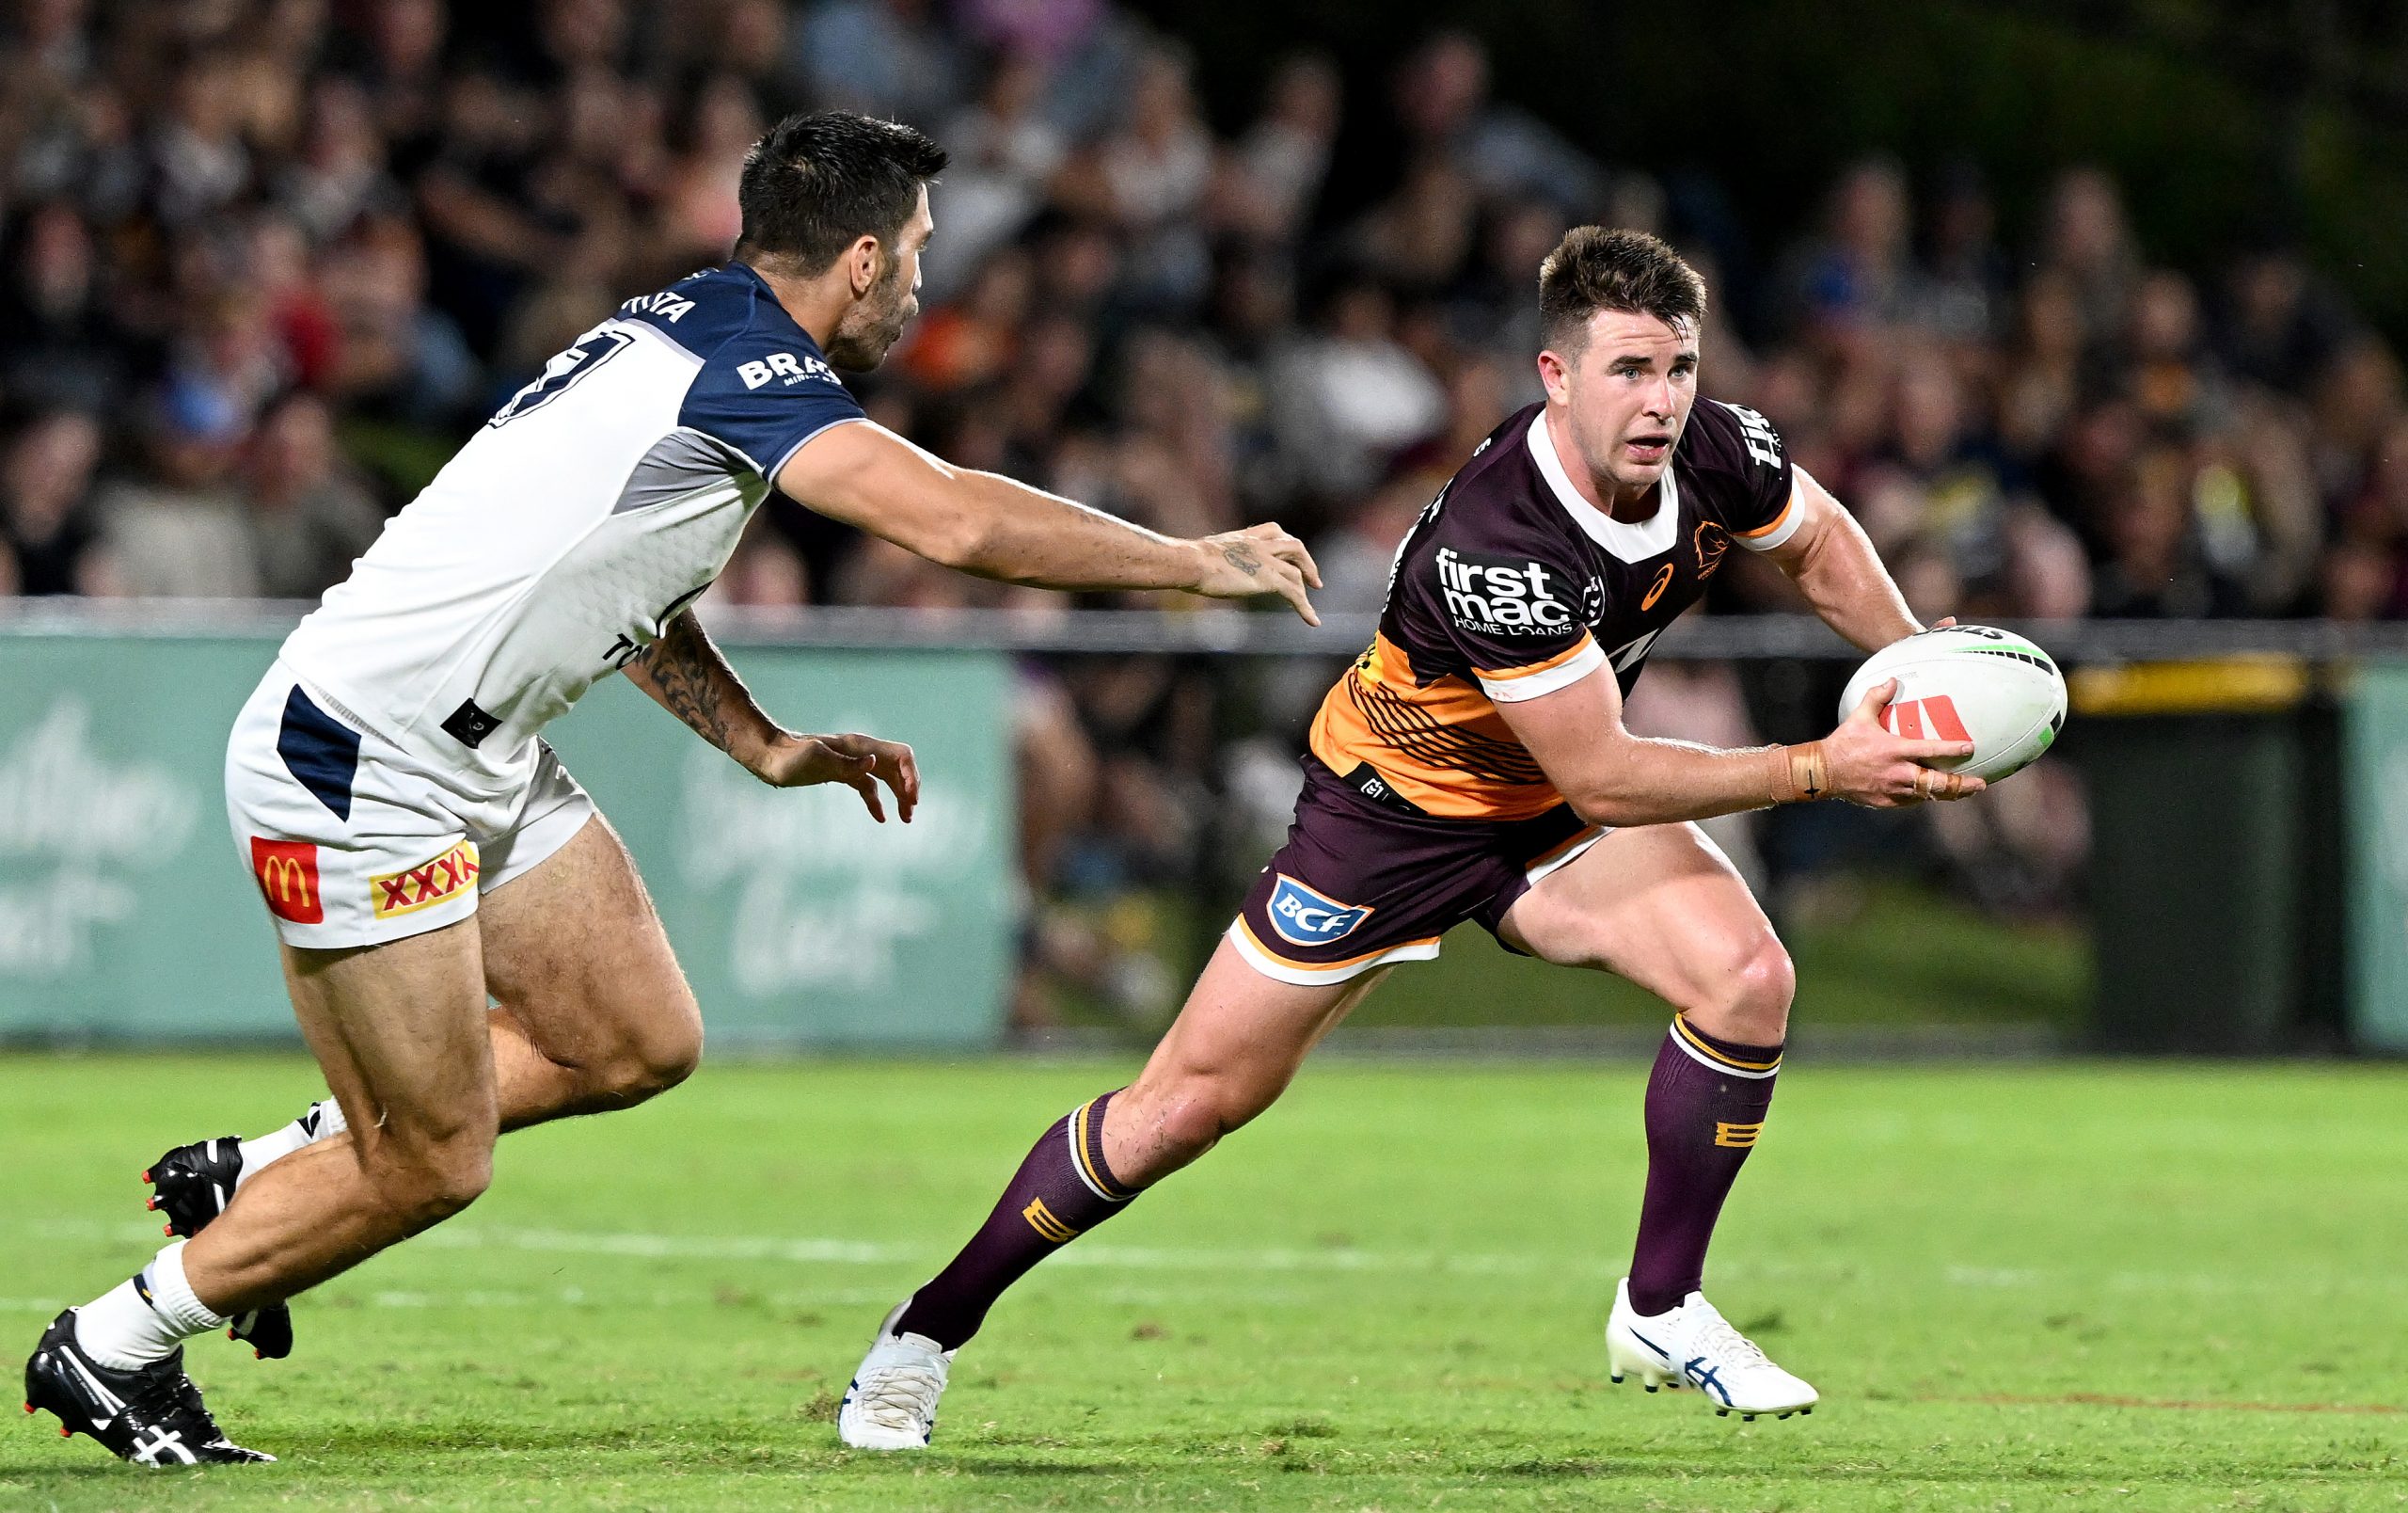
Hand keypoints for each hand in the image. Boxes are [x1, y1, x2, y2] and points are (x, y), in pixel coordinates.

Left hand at [746, 731, 919, 821]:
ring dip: (899, 795)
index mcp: (860, 746)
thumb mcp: (818, 761)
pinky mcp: (841, 773)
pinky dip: (877, 800)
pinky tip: (881, 817)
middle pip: (898, 767)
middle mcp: (861, 752)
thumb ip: (847, 764)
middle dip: (908, 788)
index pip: (900, 756)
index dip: (911, 776)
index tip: (910, 801)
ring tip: (906, 818)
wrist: (767, 756)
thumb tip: (875, 763)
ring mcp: (852, 762)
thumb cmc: (789, 757)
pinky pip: (868, 786)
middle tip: (910, 814)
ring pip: (886, 777)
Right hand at [1191, 522, 1323, 624]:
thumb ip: (1210, 559)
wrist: (1193, 562)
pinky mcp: (1269, 579)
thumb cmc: (1188, 560)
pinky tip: (1313, 621)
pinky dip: (1306, 608)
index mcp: (1244, 537)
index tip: (1288, 554)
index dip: (1284, 542)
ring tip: (1313, 600)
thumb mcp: (1203, 554)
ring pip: (1297, 571)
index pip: (1273, 531)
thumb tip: (1191, 567)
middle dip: (1306, 562)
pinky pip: (1295, 593)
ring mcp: (1267, 561)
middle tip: (1313, 580)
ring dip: (1308, 584)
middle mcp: (1260, 545)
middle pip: (1294, 546)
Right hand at [1819, 679, 1984, 806]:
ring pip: (1928, 796)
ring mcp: (1894, 791)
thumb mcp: (1859, 716)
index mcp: (1896, 751)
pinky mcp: (1887, 802)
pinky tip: (1931, 793)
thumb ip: (1877, 697)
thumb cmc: (1844, 743)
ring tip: (1964, 791)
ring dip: (1948, 794)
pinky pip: (1911, 801)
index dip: (1953, 750)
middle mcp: (1899, 773)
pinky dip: (1924, 797)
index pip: (1932, 751)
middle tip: (1979, 783)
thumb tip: (1892, 680)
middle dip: (1962, 785)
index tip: (1970, 747)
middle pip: (1938, 784)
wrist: (1824, 772)